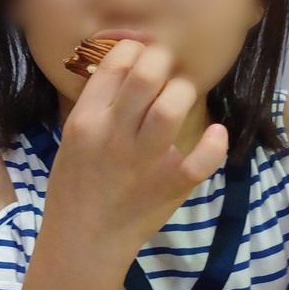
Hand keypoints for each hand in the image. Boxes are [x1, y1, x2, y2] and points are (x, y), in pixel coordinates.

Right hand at [48, 41, 228, 256]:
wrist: (84, 239)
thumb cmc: (75, 185)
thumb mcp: (73, 138)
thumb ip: (97, 105)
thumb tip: (127, 67)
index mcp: (86, 121)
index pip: (115, 64)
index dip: (134, 50)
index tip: (141, 56)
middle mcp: (114, 136)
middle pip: (147, 77)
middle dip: (162, 62)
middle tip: (165, 70)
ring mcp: (144, 162)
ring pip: (173, 108)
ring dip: (183, 92)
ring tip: (181, 97)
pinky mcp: (171, 185)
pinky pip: (203, 157)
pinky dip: (215, 142)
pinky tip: (214, 134)